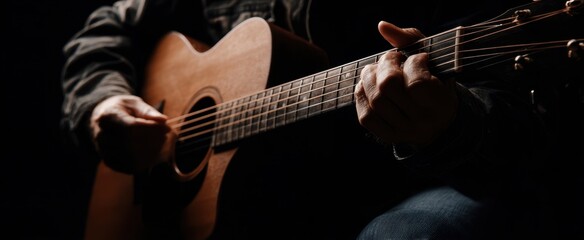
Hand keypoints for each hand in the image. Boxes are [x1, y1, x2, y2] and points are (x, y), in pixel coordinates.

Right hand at [90, 95, 170, 172]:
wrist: (102, 118)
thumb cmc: (123, 109)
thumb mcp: (134, 104)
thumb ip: (148, 111)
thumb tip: (163, 120)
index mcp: (108, 117)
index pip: (131, 127)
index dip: (152, 129)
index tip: (166, 127)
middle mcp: (101, 135)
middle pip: (132, 144)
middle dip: (154, 141)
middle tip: (164, 136)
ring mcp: (104, 150)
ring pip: (132, 159)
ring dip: (152, 153)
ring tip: (160, 143)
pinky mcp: (109, 161)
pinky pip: (130, 167)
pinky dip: (146, 162)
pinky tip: (153, 153)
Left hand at [354, 21, 457, 145]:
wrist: (440, 123)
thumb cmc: (436, 83)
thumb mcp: (434, 60)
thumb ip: (410, 39)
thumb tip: (382, 26)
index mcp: (440, 103)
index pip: (416, 83)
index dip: (412, 64)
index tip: (418, 58)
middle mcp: (422, 121)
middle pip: (388, 87)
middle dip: (385, 65)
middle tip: (392, 60)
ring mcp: (404, 131)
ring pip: (374, 100)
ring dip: (370, 77)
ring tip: (378, 70)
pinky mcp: (388, 136)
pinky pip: (365, 116)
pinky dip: (362, 95)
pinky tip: (369, 86)